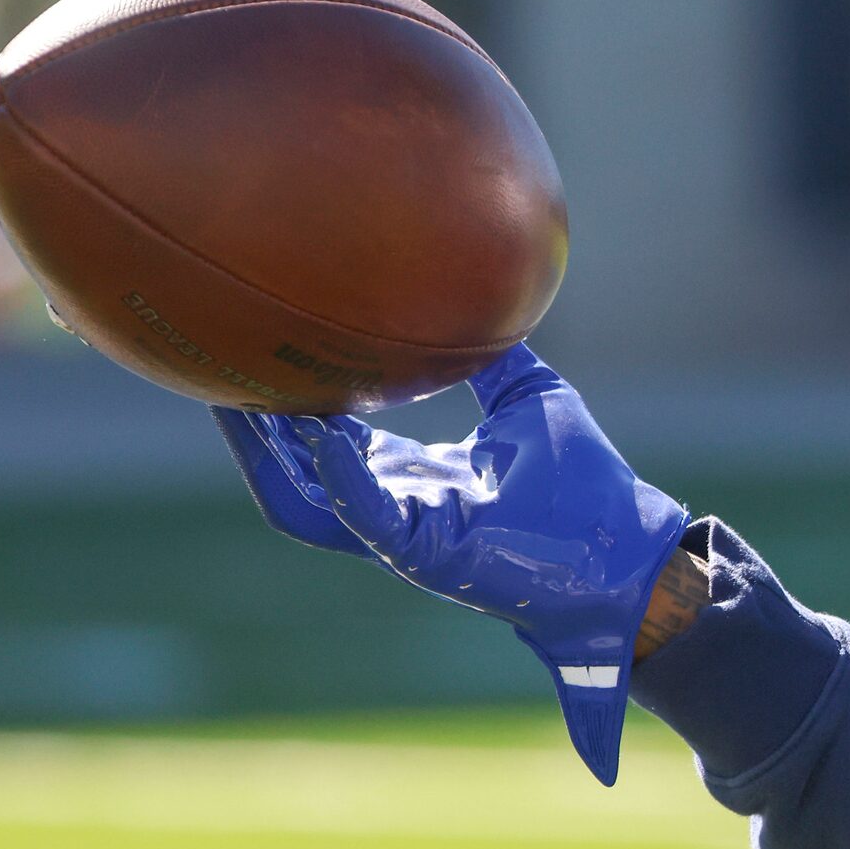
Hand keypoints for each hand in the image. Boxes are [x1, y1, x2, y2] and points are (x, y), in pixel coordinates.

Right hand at [213, 345, 689, 783]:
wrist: (628, 550)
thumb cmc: (585, 482)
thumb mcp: (528, 397)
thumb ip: (491, 356)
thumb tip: (471, 293)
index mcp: (415, 476)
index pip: (330, 439)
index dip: (290, 404)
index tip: (261, 355)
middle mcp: (397, 507)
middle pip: (298, 473)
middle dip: (255, 431)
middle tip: (221, 375)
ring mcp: (404, 536)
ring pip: (309, 504)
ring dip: (273, 457)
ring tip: (243, 404)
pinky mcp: (426, 555)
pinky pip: (368, 520)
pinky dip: (344, 480)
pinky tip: (325, 440)